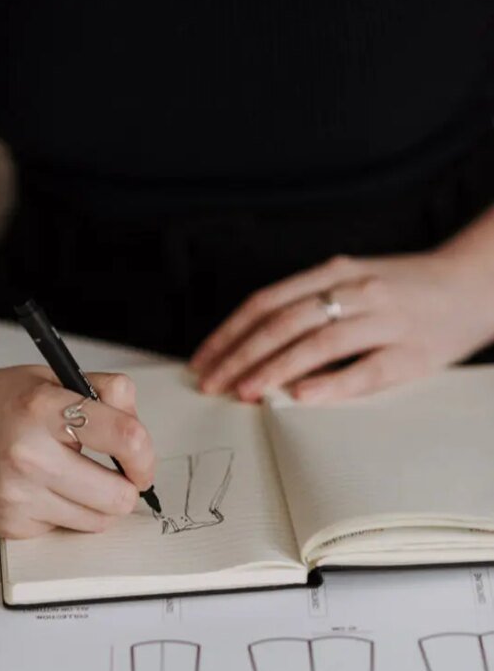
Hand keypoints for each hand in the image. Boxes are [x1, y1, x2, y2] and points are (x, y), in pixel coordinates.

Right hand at [0, 354, 154, 537]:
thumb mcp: (49, 378)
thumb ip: (105, 396)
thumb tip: (140, 438)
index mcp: (44, 408)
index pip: (127, 438)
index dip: (145, 456)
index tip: (140, 460)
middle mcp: (29, 455)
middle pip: (118, 497)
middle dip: (125, 489)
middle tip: (114, 475)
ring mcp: (16, 495)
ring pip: (97, 521)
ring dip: (97, 505)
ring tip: (75, 479)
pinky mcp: (7, 524)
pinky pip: (62, 530)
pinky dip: (62, 513)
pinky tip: (39, 489)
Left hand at [190, 250, 493, 402]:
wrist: (473, 285)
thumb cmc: (403, 292)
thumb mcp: (352, 285)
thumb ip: (309, 308)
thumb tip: (253, 350)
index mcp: (335, 272)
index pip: (267, 302)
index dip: (229, 332)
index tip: (203, 360)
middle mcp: (356, 291)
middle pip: (284, 322)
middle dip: (240, 356)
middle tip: (212, 384)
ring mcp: (385, 321)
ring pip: (319, 343)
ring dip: (274, 369)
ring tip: (244, 392)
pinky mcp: (410, 353)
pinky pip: (365, 370)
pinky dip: (330, 384)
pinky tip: (301, 397)